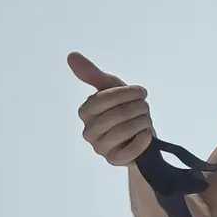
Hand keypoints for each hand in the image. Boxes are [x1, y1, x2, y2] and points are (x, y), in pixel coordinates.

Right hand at [69, 51, 156, 165]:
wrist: (141, 134)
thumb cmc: (125, 108)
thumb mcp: (112, 88)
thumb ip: (92, 73)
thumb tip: (71, 55)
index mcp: (85, 111)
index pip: (103, 99)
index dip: (126, 93)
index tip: (141, 92)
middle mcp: (88, 131)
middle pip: (116, 115)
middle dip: (137, 108)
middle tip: (145, 107)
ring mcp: (99, 148)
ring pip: (123, 131)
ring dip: (142, 122)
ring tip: (146, 119)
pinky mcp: (114, 161)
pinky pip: (130, 150)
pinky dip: (143, 140)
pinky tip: (145, 134)